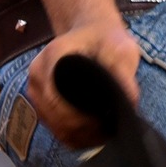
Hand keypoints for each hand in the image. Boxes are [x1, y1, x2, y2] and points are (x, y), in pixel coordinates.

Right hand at [25, 18, 140, 147]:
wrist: (90, 31)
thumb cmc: (106, 38)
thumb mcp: (121, 48)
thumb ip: (124, 72)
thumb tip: (129, 101)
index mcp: (53, 57)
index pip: (56, 100)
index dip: (79, 118)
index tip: (104, 122)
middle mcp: (38, 75)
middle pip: (54, 117)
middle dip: (81, 129)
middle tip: (108, 131)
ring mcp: (36, 90)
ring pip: (53, 126)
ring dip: (77, 134)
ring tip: (103, 133)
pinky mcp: (41, 102)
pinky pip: (53, 127)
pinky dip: (72, 135)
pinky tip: (91, 134)